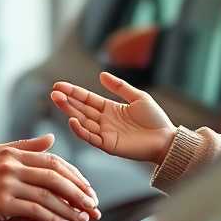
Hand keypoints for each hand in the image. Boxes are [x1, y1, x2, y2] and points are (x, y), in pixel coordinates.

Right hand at [0, 133, 101, 220]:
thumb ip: (25, 148)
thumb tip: (51, 139)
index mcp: (12, 153)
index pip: (52, 161)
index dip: (74, 175)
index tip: (87, 189)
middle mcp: (10, 164)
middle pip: (55, 175)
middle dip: (78, 191)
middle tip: (92, 204)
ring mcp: (6, 183)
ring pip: (48, 194)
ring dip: (69, 208)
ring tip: (83, 218)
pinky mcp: (1, 202)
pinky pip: (35, 210)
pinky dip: (53, 218)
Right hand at [51, 72, 175, 163]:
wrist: (166, 140)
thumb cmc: (155, 119)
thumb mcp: (138, 97)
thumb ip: (119, 87)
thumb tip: (101, 74)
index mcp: (110, 109)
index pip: (87, 99)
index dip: (73, 92)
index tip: (59, 85)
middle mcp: (104, 121)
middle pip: (81, 109)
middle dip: (66, 101)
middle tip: (53, 92)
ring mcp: (104, 133)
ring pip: (82, 121)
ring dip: (69, 111)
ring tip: (58, 101)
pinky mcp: (108, 145)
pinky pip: (90, 137)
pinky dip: (80, 129)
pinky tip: (72, 119)